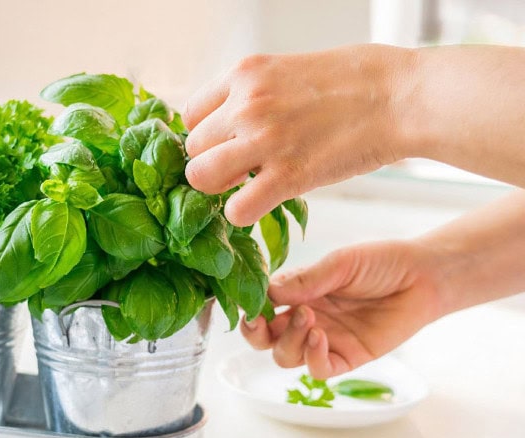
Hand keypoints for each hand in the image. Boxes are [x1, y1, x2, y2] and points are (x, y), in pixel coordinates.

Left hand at [183, 45, 411, 225]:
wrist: (403, 96)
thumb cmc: (357, 80)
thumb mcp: (290, 68)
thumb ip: (255, 93)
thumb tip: (233, 119)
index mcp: (245, 74)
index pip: (190, 115)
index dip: (207, 135)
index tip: (227, 144)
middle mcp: (246, 105)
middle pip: (193, 149)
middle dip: (213, 162)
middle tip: (242, 168)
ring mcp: (264, 140)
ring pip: (200, 178)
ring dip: (219, 188)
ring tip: (247, 185)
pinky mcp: (288, 176)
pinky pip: (236, 209)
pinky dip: (243, 214)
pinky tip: (263, 203)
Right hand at [240, 240, 444, 378]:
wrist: (424, 277)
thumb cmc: (381, 263)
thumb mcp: (339, 263)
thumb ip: (305, 279)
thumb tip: (267, 291)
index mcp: (297, 293)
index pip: (260, 306)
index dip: (249, 308)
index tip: (248, 303)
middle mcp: (305, 318)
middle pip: (264, 339)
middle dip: (255, 333)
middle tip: (262, 320)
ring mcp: (325, 340)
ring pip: (285, 356)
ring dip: (288, 341)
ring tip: (308, 319)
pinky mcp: (348, 358)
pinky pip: (318, 370)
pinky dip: (312, 358)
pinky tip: (320, 338)